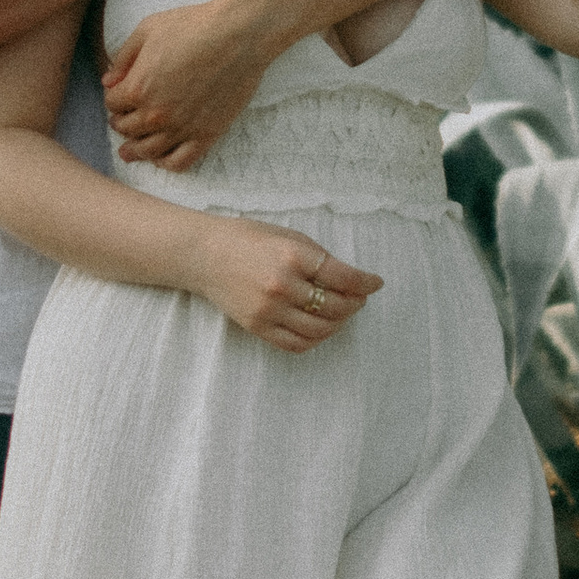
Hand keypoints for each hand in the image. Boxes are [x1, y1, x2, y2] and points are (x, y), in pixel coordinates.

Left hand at [103, 0, 273, 167]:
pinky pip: (180, 162)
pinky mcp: (206, 135)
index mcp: (138, 87)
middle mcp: (156, 113)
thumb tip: (107, 81)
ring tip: (130, 150)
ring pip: (148, 151)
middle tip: (120, 122)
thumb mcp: (147, 30)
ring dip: (135, 150)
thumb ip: (124, 57)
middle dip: (120, 124)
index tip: (117, 97)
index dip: (112, 99)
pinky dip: (166, 164)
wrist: (239, 35)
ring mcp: (182, 127)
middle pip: (127, 129)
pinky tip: (161, 158)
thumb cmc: (193, 26)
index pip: (112, 103)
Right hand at [192, 218, 380, 352]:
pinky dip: (315, 339)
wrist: (203, 254)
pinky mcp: (258, 327)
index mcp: (292, 255)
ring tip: (341, 313)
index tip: (375, 284)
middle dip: (355, 303)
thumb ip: (317, 257)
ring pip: (319, 329)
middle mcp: (282, 285)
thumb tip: (349, 278)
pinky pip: (296, 343)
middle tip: (359, 298)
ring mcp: (268, 310)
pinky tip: (320, 327)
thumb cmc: (246, 239)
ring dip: (338, 323)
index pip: (343, 277)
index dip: (365, 283)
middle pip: (335, 306)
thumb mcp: (286, 236)